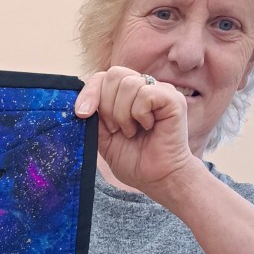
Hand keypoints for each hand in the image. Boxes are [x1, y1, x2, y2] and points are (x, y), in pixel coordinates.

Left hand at [75, 67, 196, 201]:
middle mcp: (144, 88)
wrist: (157, 179)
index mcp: (127, 95)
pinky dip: (139, 114)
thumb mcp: (104, 140)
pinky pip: (145, 94)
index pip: (103, 77)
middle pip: (114, 75)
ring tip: (131, 132)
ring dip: (123, 114)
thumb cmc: (135, 161)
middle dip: (107, 106)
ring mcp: (160, 91)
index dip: (90, 92)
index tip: (82, 114)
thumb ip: (95, 119)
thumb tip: (81, 104)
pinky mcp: (172, 99)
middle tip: (115, 129)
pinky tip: (147, 127)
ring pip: (129, 84)